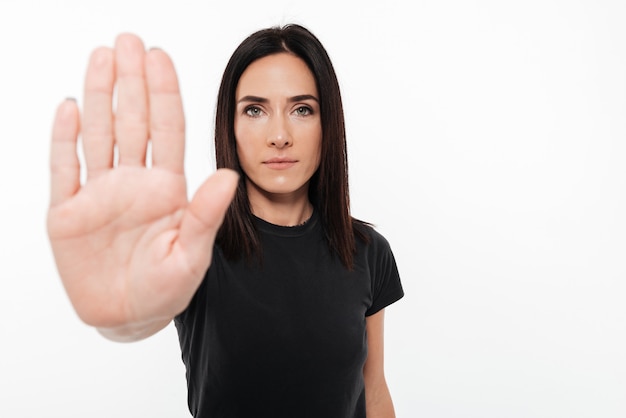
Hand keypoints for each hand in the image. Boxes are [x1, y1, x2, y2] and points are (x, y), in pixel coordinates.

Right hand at [47, 34, 237, 333]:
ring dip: (99, 96)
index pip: (167, 130)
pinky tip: (70, 108)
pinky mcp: (69, 212)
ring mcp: (100, 194)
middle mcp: (134, 182)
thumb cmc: (168, 287)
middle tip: (127, 41)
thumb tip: (230, 175)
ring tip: (100, 58)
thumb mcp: (192, 253)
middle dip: (130, 81)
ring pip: (99, 135)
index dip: (163, 93)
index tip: (159, 56)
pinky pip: (66, 169)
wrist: (129, 316)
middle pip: (132, 121)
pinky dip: (65, 140)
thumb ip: (206, 214)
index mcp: (167, 188)